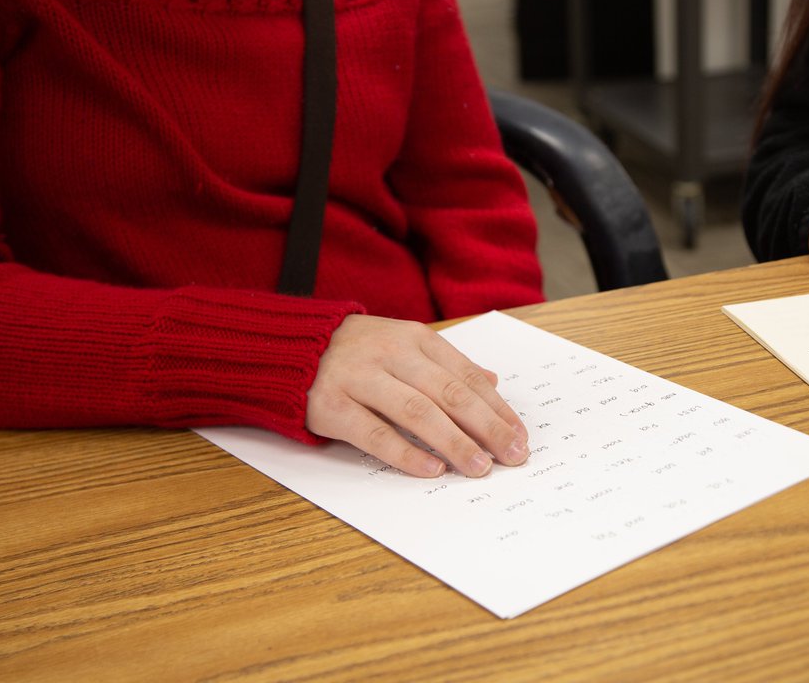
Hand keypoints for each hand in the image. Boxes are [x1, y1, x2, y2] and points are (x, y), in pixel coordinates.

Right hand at [306, 315, 528, 477]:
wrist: (288, 345)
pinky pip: (374, 433)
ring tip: (479, 467)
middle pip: (450, 394)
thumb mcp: (404, 344)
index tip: (520, 436)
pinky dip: (405, 453)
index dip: (497, 408)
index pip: (466, 376)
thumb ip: (446, 365)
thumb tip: (493, 382)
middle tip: (512, 455)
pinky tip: (432, 469)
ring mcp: (360, 379)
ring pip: (417, 412)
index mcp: (414, 339)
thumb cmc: (355, 350)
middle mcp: (391, 355)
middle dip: (487, 427)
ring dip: (454, 442)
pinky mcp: (332, 406)